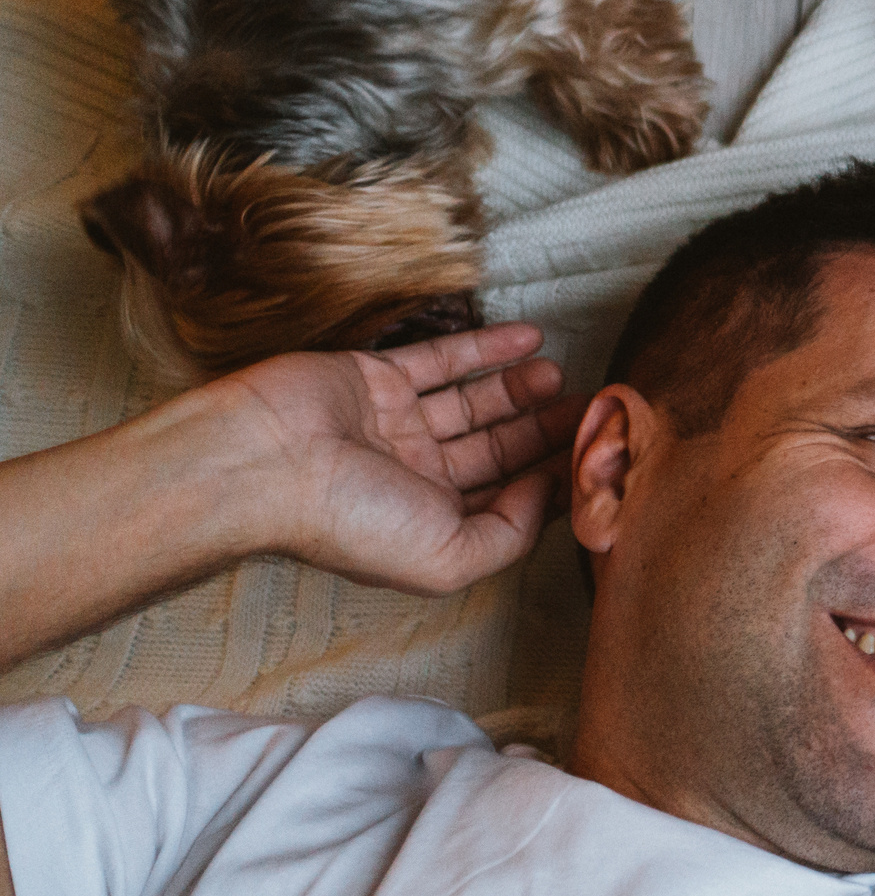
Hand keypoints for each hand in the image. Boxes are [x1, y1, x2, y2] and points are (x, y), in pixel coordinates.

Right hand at [223, 323, 580, 594]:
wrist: (259, 462)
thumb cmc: (347, 521)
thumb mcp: (448, 556)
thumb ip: (510, 533)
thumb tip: (547, 492)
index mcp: (428, 524)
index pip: (505, 500)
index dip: (550, 479)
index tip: (594, 455)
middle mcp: (413, 476)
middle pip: (495, 450)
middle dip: (541, 431)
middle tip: (588, 407)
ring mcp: (394, 424)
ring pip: (472, 403)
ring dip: (519, 389)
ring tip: (561, 375)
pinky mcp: (375, 377)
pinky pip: (442, 359)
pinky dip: (487, 348)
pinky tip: (531, 338)